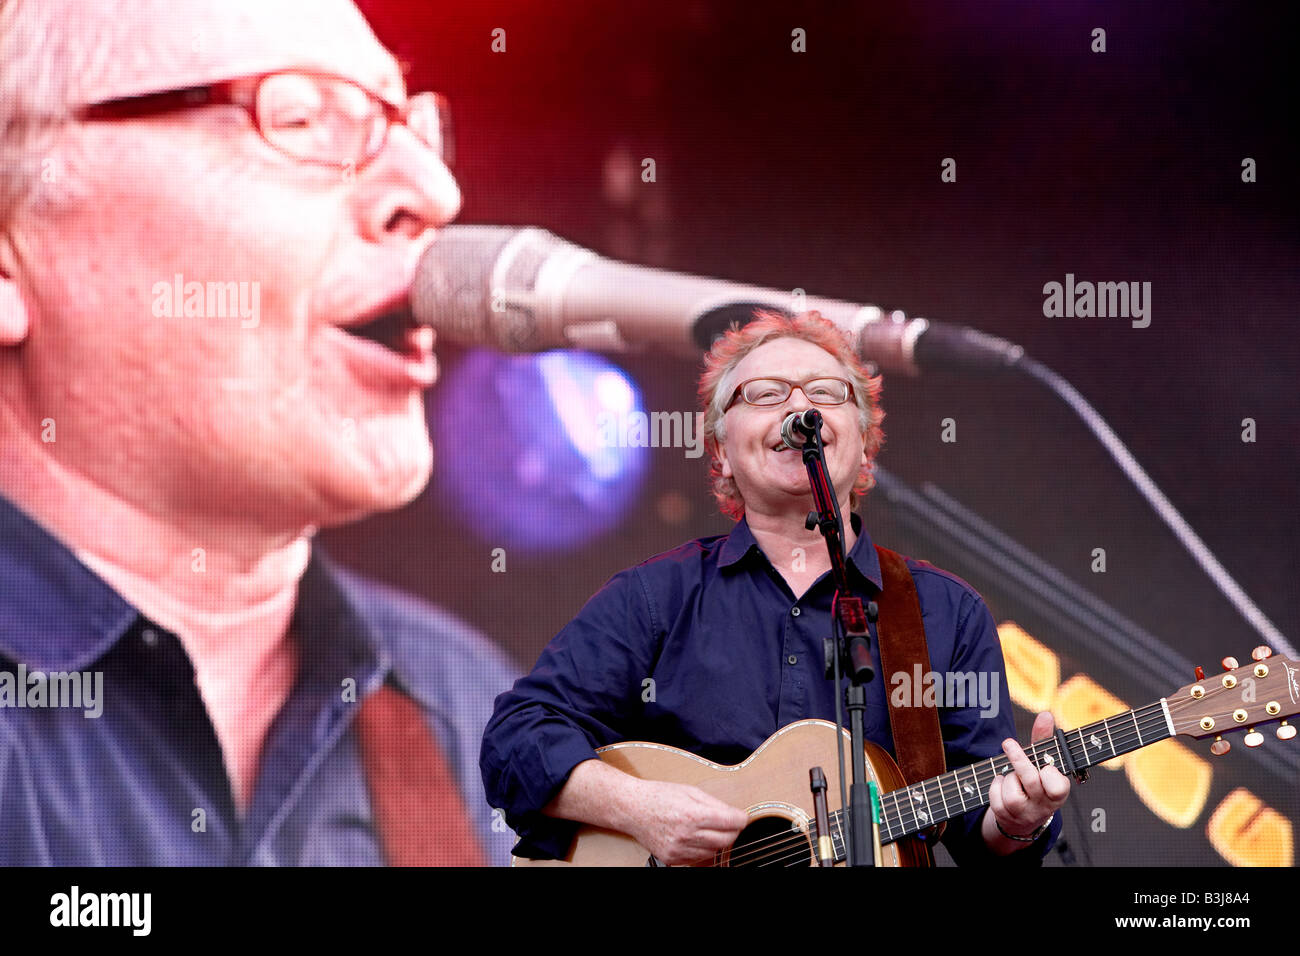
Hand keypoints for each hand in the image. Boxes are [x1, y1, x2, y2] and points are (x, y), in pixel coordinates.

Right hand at [624, 779, 748, 865]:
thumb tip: (735, 815)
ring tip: (708, 827)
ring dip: (717, 841)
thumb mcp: (690, 791)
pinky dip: (702, 849)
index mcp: (693, 815)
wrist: (632, 809)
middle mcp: (686, 835)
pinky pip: (697, 859)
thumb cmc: (660, 795)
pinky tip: (695, 837)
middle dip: (732, 831)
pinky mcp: (672, 859)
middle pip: (725, 840)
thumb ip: (715, 804)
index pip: (730, 823)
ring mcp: (679, 850)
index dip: (741, 819)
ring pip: (713, 852)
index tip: (742, 817)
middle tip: (729, 823)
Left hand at [987, 711, 1070, 845]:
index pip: (1058, 787)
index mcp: (1057, 793)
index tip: (1045, 766)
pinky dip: (995, 786)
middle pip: (1031, 781)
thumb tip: (1045, 715)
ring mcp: (1024, 814)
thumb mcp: (1042, 762)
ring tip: (1012, 776)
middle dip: (1018, 759)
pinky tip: (1002, 784)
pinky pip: (996, 798)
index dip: (1051, 775)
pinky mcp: (1006, 817)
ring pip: (1011, 792)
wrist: (1024, 817)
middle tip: (1008, 742)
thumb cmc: (1037, 782)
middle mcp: (1043, 806)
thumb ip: (1043, 739)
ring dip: (1008, 778)